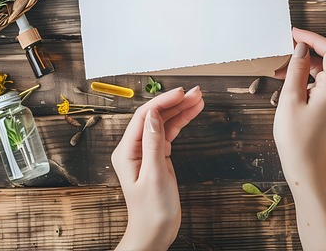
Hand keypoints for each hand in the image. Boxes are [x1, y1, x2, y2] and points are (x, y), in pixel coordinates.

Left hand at [112, 86, 203, 250]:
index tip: (179, 93)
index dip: (162, 102)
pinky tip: (193, 111)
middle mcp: (134, 147)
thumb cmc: (151, 211)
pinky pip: (170, 132)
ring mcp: (146, 150)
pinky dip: (182, 121)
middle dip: (175, 102)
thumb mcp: (154, 176)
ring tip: (199, 98)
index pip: (144, 117)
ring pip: (164, 122)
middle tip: (195, 93)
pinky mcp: (158, 155)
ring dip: (181, 109)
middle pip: (155, 116)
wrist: (155, 233)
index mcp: (127, 151)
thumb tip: (154, 115)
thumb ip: (153, 143)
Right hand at [273, 27, 325, 182]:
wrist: (306, 168)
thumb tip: (301, 49)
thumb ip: (297, 70)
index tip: (294, 34)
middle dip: (305, 51)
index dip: (314, 38)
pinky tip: (286, 83)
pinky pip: (320, 82)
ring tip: (278, 71)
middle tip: (282, 50)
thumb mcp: (290, 99)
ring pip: (322, 70)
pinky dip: (304, 78)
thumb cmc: (296, 138)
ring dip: (302, 66)